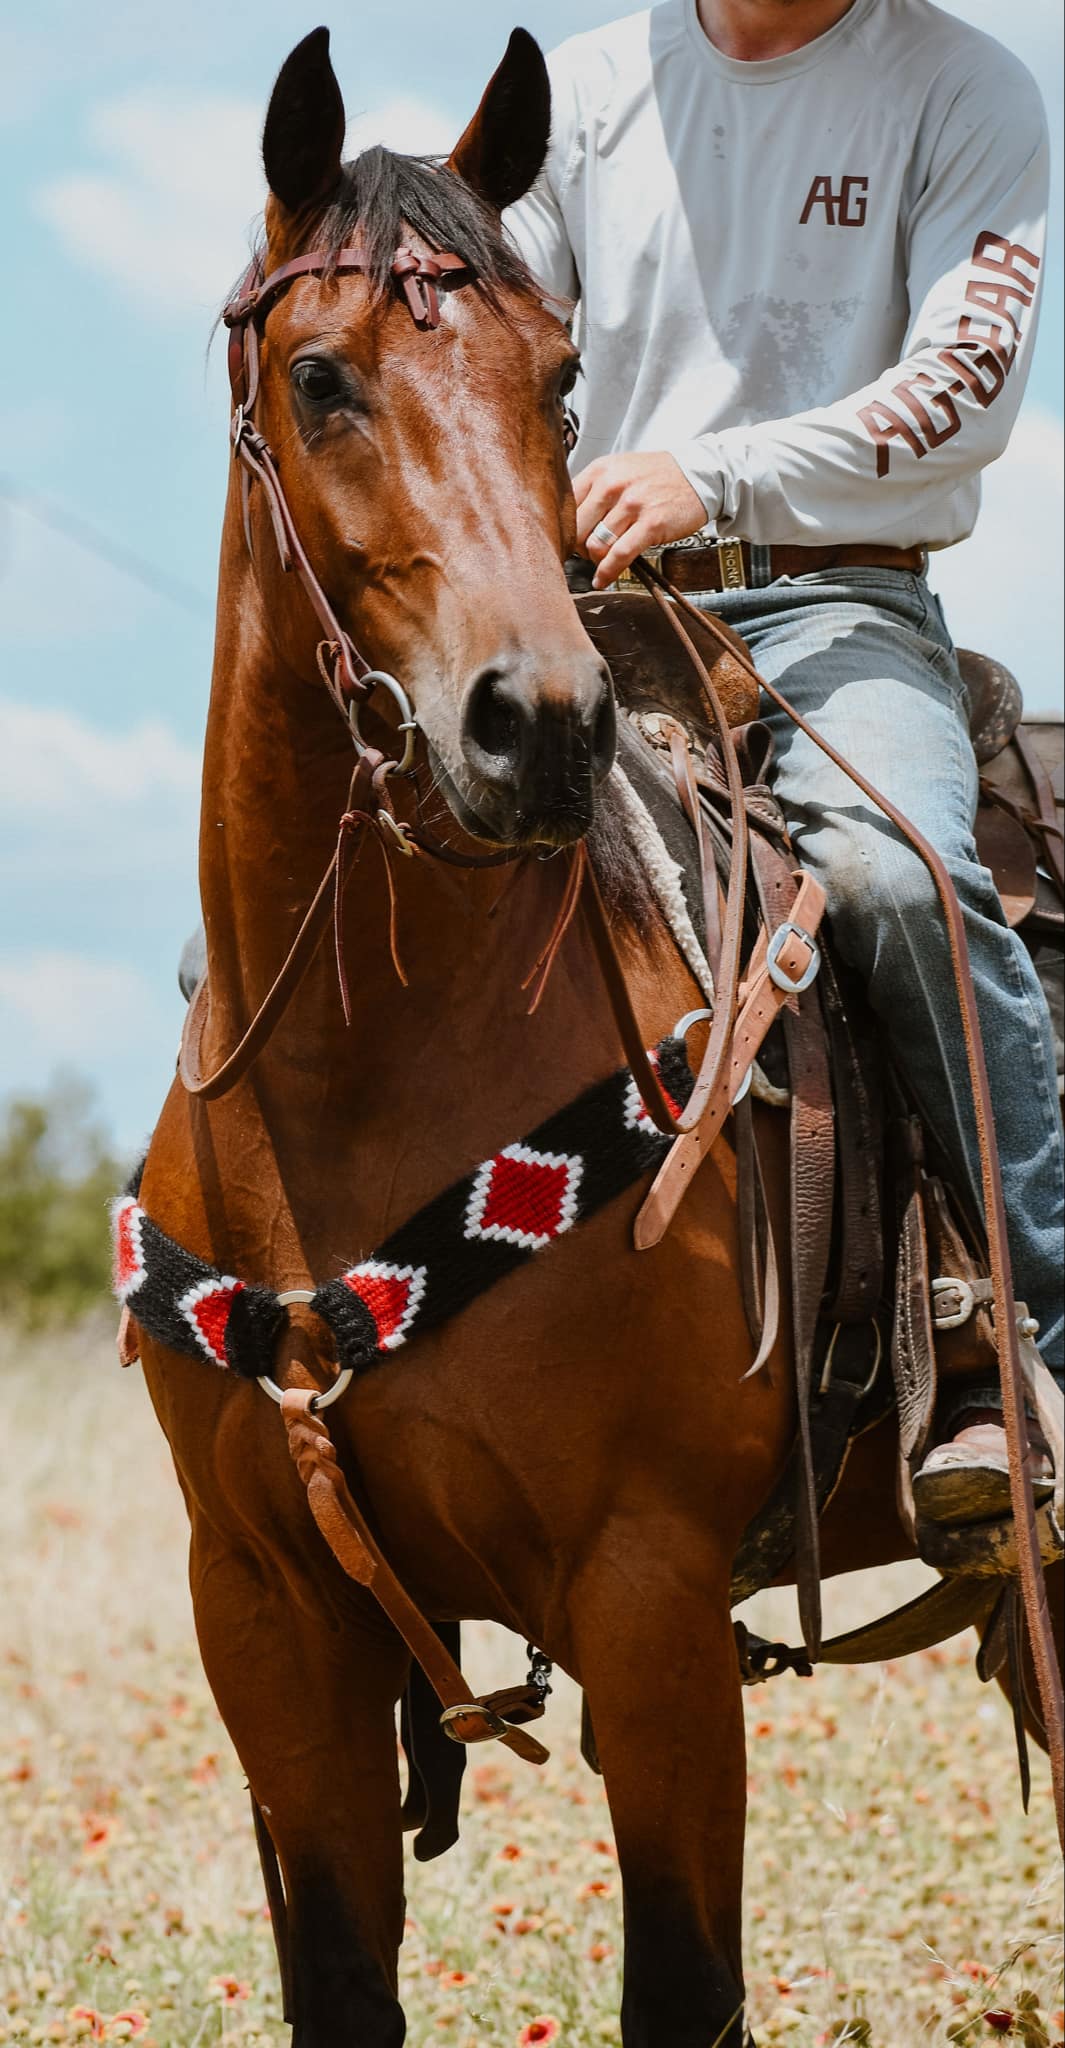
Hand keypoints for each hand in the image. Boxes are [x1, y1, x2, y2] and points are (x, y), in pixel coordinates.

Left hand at [574, 451, 707, 589]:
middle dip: (578, 548)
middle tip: (586, 554)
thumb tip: (569, 521)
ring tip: (601, 562)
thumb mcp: (620, 469)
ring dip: (596, 560)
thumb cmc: (658, 475)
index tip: (569, 541)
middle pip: (577, 529)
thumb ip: (594, 489)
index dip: (565, 529)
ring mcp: (632, 504)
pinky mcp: (650, 524)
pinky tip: (603, 579)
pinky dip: (607, 573)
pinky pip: (619, 555)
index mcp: (600, 470)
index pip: (566, 506)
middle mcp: (612, 485)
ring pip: (595, 545)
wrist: (700, 474)